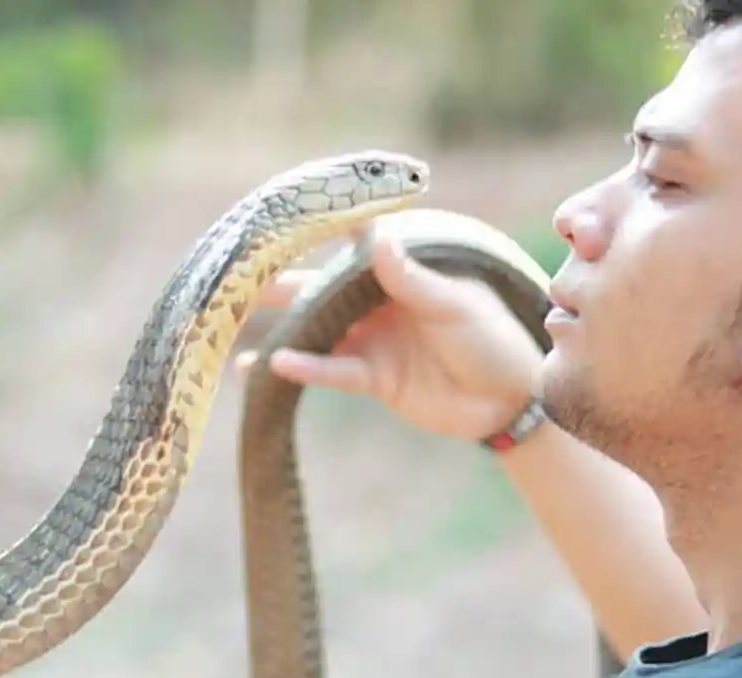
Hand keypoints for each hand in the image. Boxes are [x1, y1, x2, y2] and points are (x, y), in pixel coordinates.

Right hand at [235, 232, 544, 440]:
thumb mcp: (455, 304)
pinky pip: (331, 370)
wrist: (509, 401)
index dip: (316, 225)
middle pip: (319, 285)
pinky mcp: (370, 377)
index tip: (279, 213)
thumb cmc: (492, 337)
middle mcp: (376, 299)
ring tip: (232, 323)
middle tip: (234, 272)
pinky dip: (304, 367)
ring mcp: (370, 337)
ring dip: (280, 325)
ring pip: (315, 328)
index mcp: (398, 268)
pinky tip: (273, 364)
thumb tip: (375, 234)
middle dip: (278, 278)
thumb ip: (411, 277)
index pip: (351, 239)